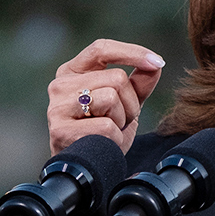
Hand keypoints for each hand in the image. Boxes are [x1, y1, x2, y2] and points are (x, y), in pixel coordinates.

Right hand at [47, 39, 164, 154]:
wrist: (86, 167)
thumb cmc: (103, 131)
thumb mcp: (125, 102)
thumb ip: (139, 82)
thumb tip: (155, 64)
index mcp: (72, 71)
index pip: (101, 48)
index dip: (132, 52)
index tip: (157, 62)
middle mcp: (60, 85)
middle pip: (116, 78)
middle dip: (130, 102)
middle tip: (120, 119)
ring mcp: (57, 107)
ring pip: (111, 98)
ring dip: (122, 119)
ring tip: (110, 130)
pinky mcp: (60, 130)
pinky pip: (106, 126)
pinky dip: (115, 138)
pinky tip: (103, 143)